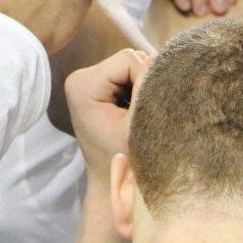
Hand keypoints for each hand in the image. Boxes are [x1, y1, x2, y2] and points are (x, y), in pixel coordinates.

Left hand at [65, 48, 151, 187]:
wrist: (111, 183)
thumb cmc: (124, 161)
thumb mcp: (137, 125)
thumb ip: (147, 90)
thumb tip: (161, 60)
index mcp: (83, 85)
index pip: (129, 59)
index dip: (149, 78)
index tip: (154, 107)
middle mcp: (81, 77)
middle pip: (130, 59)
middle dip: (146, 81)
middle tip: (150, 111)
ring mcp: (88, 80)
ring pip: (133, 66)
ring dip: (145, 85)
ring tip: (144, 113)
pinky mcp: (99, 86)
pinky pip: (130, 75)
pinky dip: (140, 90)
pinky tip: (138, 111)